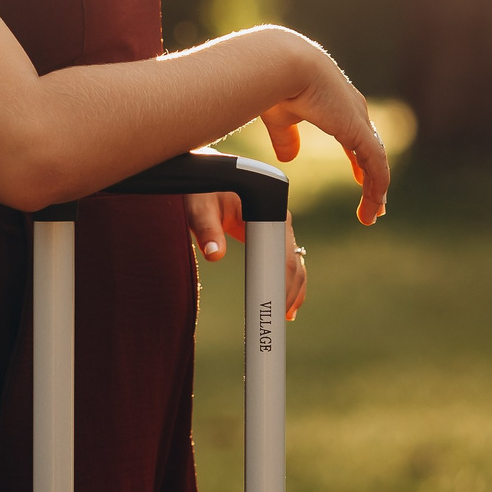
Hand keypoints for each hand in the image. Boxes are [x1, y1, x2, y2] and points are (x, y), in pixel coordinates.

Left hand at [185, 194, 307, 319]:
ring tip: (285, 315)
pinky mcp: (270, 232)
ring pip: (294, 261)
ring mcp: (277, 224)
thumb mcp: (198, 206)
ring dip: (293, 289)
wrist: (203, 174)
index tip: (276, 305)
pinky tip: (287, 302)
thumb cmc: (199, 187)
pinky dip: (287, 280)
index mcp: (268, 207)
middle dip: (289, 291)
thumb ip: (206, 228)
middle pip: (292, 259)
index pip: (282, 252)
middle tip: (278, 318)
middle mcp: (278, 216)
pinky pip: (284, 258)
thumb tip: (214, 253)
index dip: (282, 281)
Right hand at [258, 39, 390, 225]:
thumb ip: (286, 137)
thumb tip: (289, 158)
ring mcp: (358, 120)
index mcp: (335, 104)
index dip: (359, 160)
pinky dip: (376, 188)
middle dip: (373, 176)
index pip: (356, 136)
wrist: (280, 66)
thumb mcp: (280, 117)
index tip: (360, 178)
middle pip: (371, 149)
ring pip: (376, 162)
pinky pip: (376, 166)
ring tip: (373, 214)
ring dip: (376, 190)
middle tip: (374, 201)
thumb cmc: (274, 83)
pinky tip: (373, 206)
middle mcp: (352, 110)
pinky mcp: (359, 131)